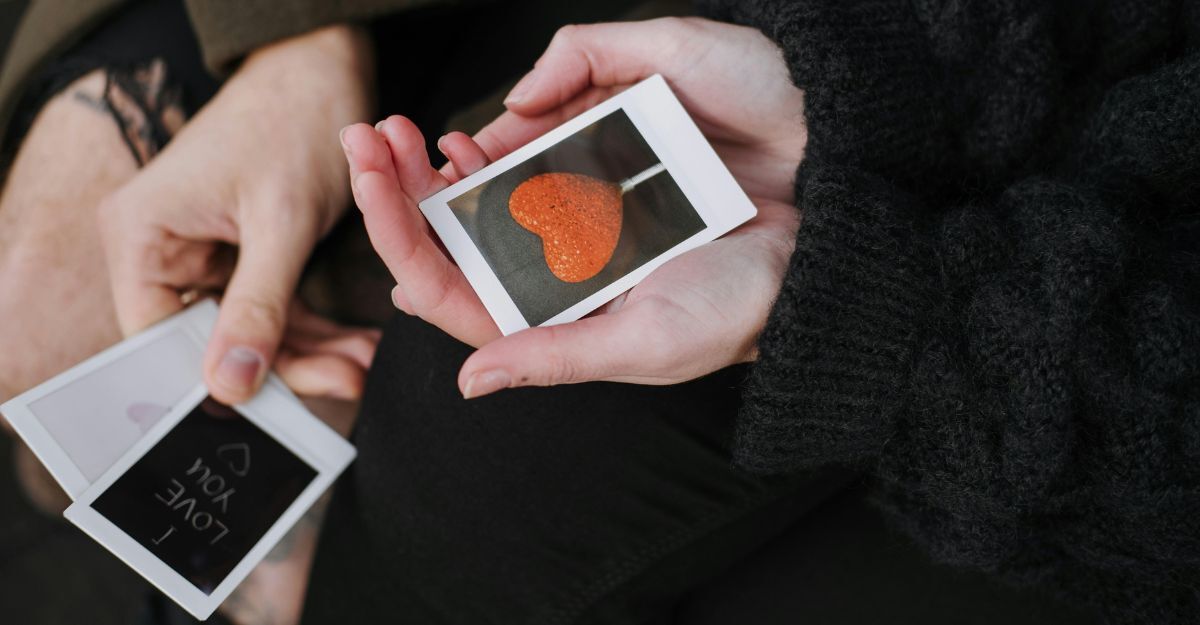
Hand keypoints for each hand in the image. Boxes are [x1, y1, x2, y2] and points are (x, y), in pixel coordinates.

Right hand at [99, 25, 376, 403]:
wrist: (322, 70)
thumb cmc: (292, 123)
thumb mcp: (280, 222)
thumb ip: (257, 306)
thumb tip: (229, 386)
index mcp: (141, 236)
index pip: (160, 339)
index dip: (212, 378)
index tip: (271, 409)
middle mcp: (159, 249)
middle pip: (210, 340)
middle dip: (282, 364)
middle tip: (345, 381)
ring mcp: (200, 254)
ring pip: (249, 330)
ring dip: (308, 350)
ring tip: (361, 363)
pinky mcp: (240, 255)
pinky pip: (272, 307)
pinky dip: (314, 326)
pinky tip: (354, 343)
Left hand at [342, 18, 804, 397]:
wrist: (813, 246)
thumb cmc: (740, 305)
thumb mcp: (647, 342)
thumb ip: (556, 356)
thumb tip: (469, 382)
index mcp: (548, 319)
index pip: (449, 287)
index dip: (400, 237)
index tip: (372, 185)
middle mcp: (548, 277)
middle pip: (450, 237)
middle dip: (400, 189)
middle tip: (367, 138)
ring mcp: (570, 229)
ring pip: (479, 201)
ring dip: (436, 167)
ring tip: (406, 132)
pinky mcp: (598, 188)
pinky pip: (531, 167)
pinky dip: (497, 148)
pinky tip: (475, 135)